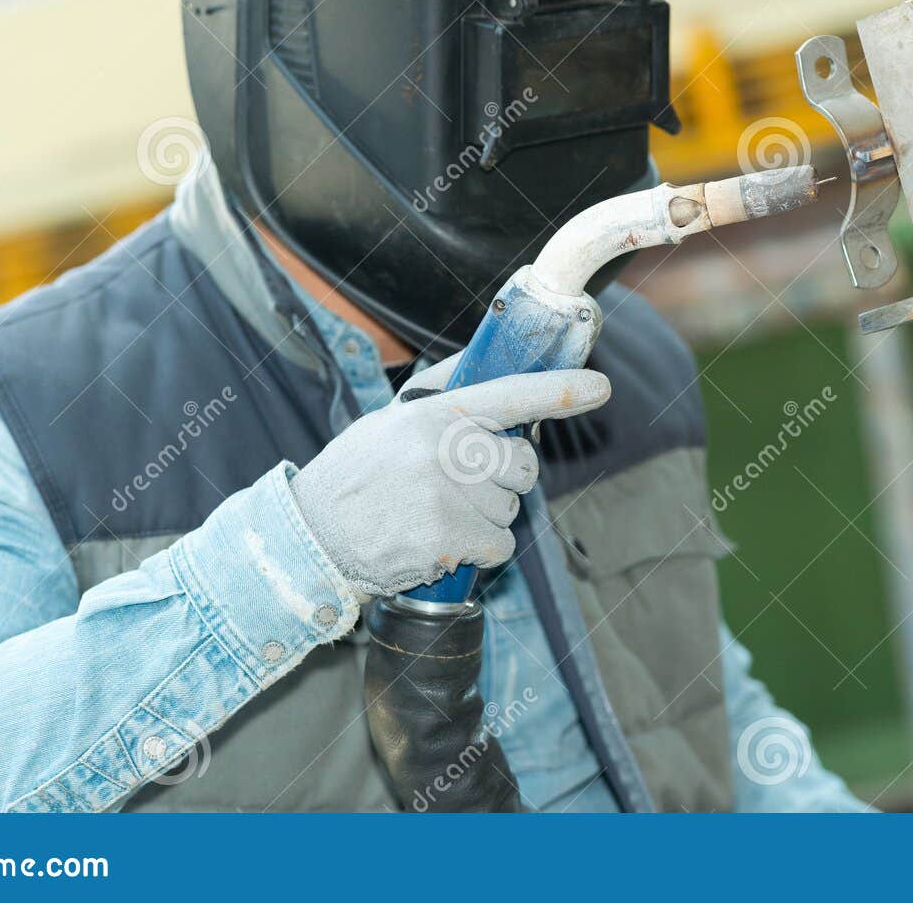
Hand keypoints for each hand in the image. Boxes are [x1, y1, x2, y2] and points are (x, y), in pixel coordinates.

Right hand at [290, 355, 609, 597]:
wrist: (312, 536)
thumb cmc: (356, 476)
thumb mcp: (389, 421)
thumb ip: (440, 394)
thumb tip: (483, 361)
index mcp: (433, 415)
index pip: (509, 395)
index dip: (560, 392)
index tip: (600, 388)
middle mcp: (445, 451)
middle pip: (521, 467)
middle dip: (505, 480)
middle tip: (463, 485)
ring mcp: (448, 496)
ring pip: (511, 510)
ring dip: (486, 518)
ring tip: (436, 514)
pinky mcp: (449, 539)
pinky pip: (499, 546)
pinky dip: (480, 551)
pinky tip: (442, 542)